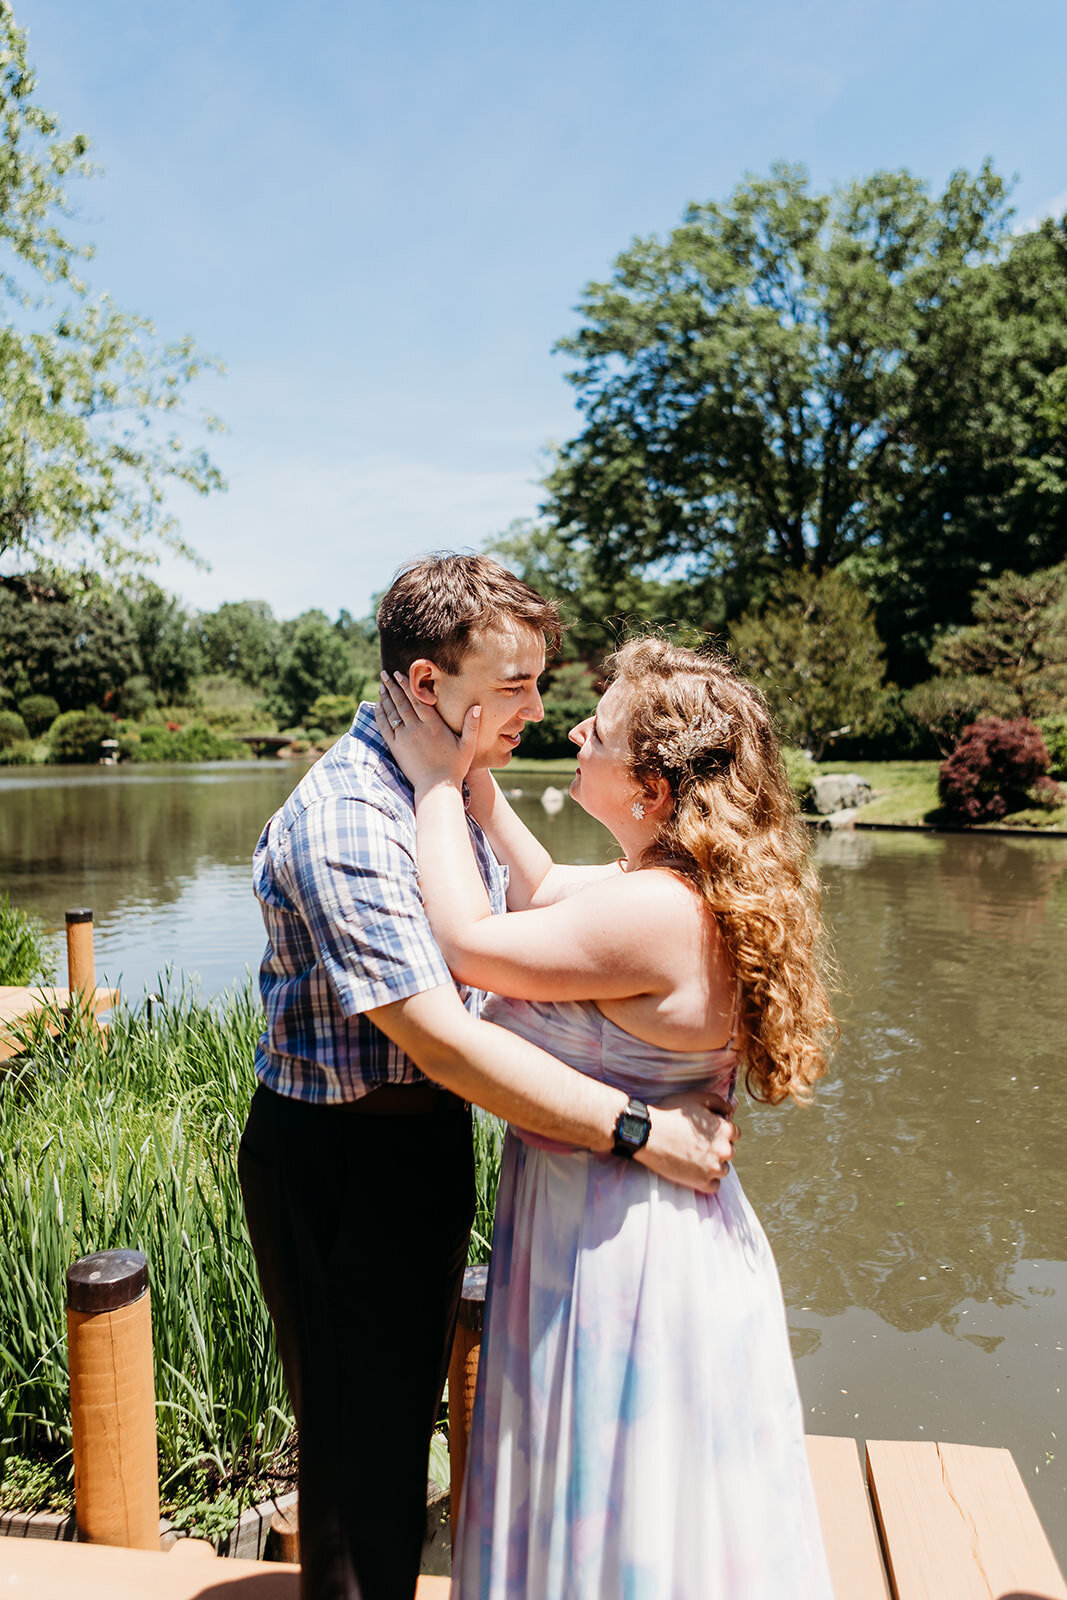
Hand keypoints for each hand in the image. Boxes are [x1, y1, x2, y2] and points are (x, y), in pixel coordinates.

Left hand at [375, 671, 479, 792]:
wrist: (436, 788)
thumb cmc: (455, 767)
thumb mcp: (468, 745)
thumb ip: (472, 725)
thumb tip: (477, 706)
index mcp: (433, 725)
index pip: (417, 700)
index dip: (408, 685)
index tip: (400, 674)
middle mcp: (416, 728)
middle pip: (402, 702)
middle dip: (392, 686)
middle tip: (385, 673)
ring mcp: (404, 738)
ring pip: (392, 712)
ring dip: (386, 697)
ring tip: (382, 686)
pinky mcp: (396, 748)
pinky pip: (385, 727)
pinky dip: (380, 715)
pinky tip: (378, 706)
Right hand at [638, 1090, 739, 1194]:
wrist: (648, 1134)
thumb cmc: (670, 1113)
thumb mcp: (695, 1098)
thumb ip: (718, 1102)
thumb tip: (731, 1108)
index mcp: (724, 1129)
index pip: (735, 1133)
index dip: (721, 1131)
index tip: (708, 1132)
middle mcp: (723, 1150)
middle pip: (730, 1152)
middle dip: (718, 1148)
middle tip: (699, 1144)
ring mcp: (713, 1168)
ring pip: (723, 1169)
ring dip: (714, 1164)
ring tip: (695, 1157)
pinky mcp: (701, 1182)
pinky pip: (714, 1185)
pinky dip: (707, 1180)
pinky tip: (695, 1170)